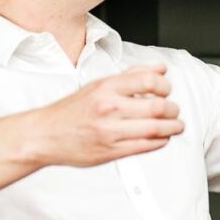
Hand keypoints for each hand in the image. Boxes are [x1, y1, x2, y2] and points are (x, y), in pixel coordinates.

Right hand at [28, 64, 184, 166]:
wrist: (44, 135)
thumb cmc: (71, 111)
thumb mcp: (98, 85)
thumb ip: (131, 76)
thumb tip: (160, 68)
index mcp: (106, 88)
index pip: (149, 80)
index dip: (165, 85)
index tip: (167, 90)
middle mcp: (108, 108)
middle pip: (157, 107)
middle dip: (173, 109)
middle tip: (174, 110)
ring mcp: (110, 131)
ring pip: (155, 129)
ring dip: (172, 127)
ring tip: (175, 125)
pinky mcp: (111, 151)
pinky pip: (146, 146)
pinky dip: (161, 141)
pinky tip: (161, 137)